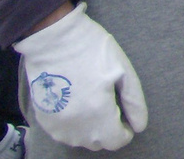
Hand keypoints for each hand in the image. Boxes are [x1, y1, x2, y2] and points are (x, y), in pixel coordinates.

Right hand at [13, 2, 146, 149]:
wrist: (53, 40)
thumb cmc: (92, 50)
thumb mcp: (123, 70)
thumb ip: (134, 102)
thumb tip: (139, 126)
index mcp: (98, 113)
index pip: (116, 141)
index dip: (125, 131)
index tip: (125, 116)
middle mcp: (75, 126)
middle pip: (99, 142)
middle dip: (109, 130)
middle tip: (111, 105)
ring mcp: (57, 125)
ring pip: (80, 140)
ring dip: (91, 129)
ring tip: (93, 103)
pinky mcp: (44, 119)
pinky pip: (64, 133)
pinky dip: (74, 125)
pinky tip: (77, 104)